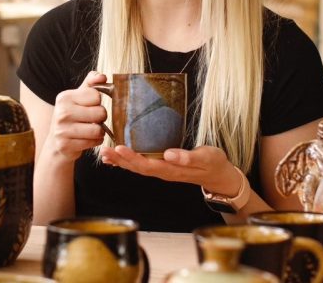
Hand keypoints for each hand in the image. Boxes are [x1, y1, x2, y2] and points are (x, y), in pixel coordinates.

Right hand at [47, 71, 108, 161]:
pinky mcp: (66, 145)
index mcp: (65, 97)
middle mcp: (61, 112)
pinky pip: (93, 142)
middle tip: (93, 119)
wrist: (56, 143)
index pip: (96, 95)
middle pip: (100, 112)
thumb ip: (91, 83)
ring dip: (100, 131)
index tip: (90, 106)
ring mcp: (62, 130)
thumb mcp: (78, 97)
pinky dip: (95, 141)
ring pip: (98, 129)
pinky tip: (87, 139)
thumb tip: (102, 76)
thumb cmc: (72, 116)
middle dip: (101, 117)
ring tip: (92, 129)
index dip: (98, 102)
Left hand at [100, 145, 241, 196]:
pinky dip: (127, 161)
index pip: (147, 165)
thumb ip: (188, 157)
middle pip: (137, 167)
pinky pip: (141, 165)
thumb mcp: (205, 158)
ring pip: (137, 167)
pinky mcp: (162, 166)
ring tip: (104, 153)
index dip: (132, 158)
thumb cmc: (212, 163)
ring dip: (120, 161)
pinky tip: (117, 157)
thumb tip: (170, 154)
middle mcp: (163, 171)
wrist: (218, 174)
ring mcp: (162, 170)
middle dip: (120, 159)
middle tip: (104, 150)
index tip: (119, 148)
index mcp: (171, 169)